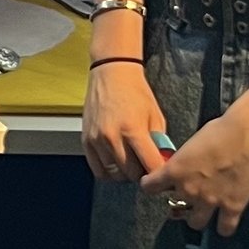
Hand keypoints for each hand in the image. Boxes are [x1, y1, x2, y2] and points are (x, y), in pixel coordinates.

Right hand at [83, 60, 169, 182]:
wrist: (111, 74)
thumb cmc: (135, 92)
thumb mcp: (155, 116)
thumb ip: (158, 141)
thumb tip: (162, 163)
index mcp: (133, 129)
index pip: (150, 165)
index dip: (158, 173)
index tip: (162, 173)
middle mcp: (112, 137)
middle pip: (131, 173)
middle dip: (142, 173)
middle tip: (146, 166)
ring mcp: (97, 140)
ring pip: (114, 174)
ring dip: (126, 173)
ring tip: (132, 163)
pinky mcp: (86, 141)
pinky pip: (98, 169)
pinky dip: (109, 171)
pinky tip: (117, 163)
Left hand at [142, 95, 248, 238]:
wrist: (248, 135)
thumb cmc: (221, 130)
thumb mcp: (192, 142)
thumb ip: (184, 160)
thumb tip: (185, 166)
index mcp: (175, 170)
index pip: (150, 186)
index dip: (151, 185)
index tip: (154, 185)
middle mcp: (189, 189)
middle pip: (175, 207)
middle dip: (181, 202)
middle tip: (188, 196)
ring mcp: (210, 201)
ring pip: (196, 223)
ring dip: (198, 217)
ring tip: (204, 211)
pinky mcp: (233, 207)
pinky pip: (224, 228)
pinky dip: (224, 227)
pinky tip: (225, 222)